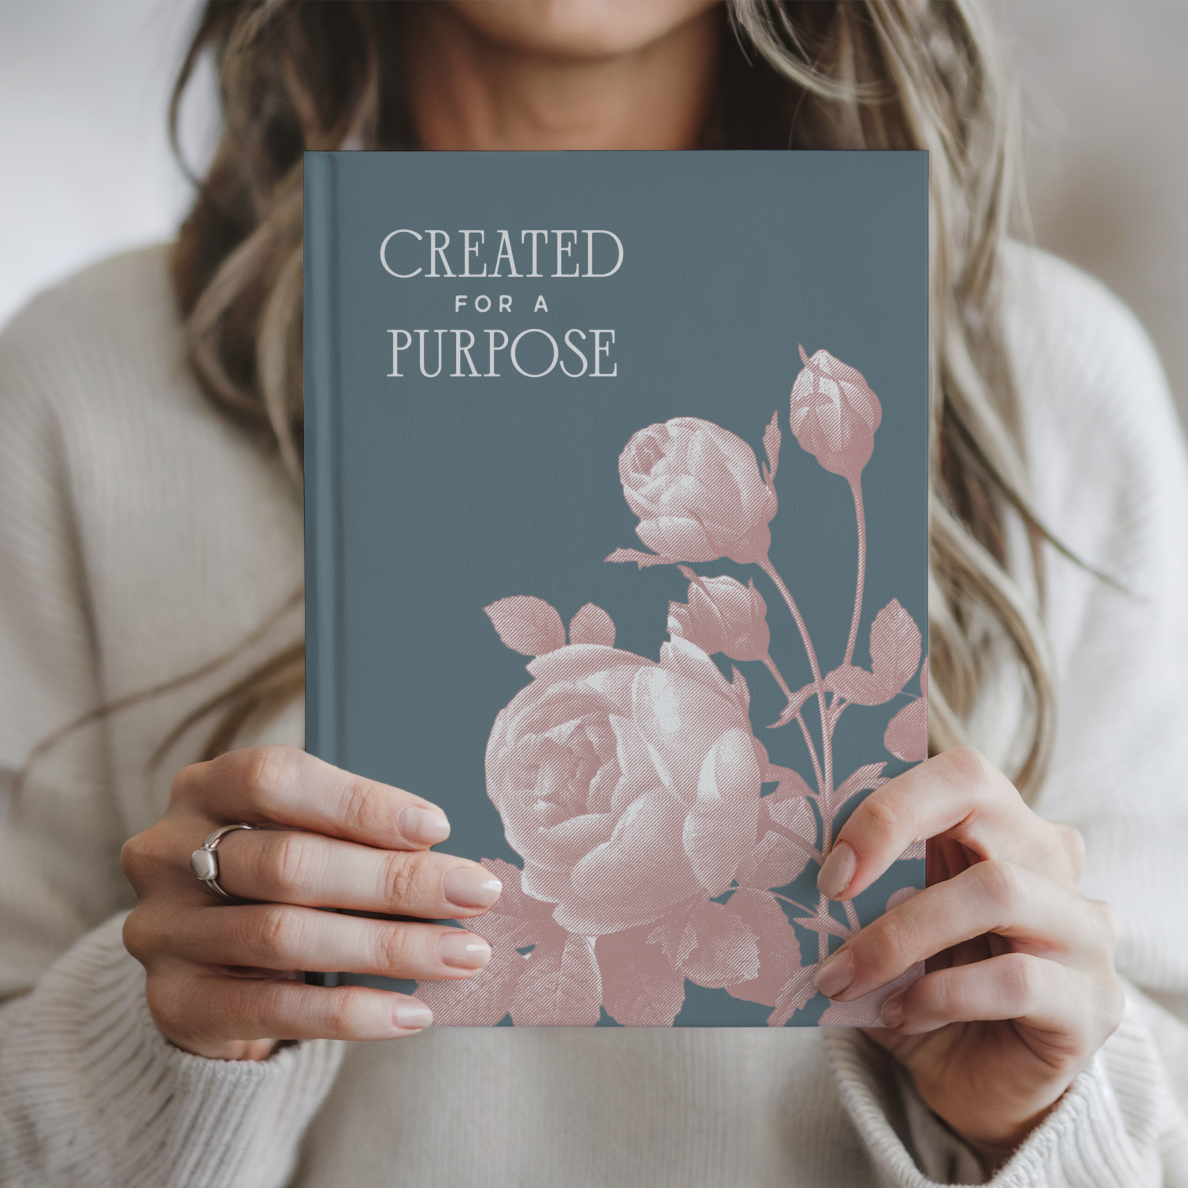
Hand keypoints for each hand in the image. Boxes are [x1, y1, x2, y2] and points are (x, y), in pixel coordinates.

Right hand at [121, 745, 501, 1060]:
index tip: (438, 828)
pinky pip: (273, 1010)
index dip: (360, 803)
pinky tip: (412, 1012)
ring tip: (463, 954)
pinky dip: (352, 1012)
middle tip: (476, 895)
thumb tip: (451, 855)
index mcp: (205, 788)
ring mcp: (162, 931)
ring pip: (285, 936)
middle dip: (395, 881)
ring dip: (390, 946)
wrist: (209, 965)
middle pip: (290, 862)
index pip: (277, 779)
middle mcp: (167, 853)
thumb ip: (351, 832)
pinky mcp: (174, 1003)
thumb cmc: (279, 877)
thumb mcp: (301, 833)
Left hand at [812, 747, 1123, 1164]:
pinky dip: (942, 994)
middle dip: (891, 836)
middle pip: (985, 801)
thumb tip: (788, 862)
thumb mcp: (885, 923)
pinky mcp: (1095, 1002)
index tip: (829, 866)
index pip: (959, 773)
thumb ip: (863, 886)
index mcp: (1000, 827)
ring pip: (998, 890)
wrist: (977, 1084)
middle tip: (830, 891)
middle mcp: (1052, 861)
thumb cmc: (922, 984)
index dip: (890, 805)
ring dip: (901, 935)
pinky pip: (1016, 979)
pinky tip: (902, 1013)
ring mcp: (1084, 929)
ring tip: (844, 976)